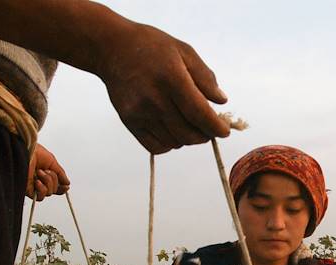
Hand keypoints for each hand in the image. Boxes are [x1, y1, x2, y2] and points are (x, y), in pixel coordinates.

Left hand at [26, 143, 69, 199]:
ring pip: (48, 193)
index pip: (56, 187)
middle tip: (46, 170)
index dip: (62, 188)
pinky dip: (42, 190)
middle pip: (54, 190)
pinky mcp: (27, 189)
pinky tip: (37, 181)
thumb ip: (60, 173)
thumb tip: (67, 183)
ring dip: (48, 182)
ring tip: (40, 172)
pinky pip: (39, 197)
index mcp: (45, 174)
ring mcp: (33, 186)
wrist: (24, 150)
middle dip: (53, 180)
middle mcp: (39, 181)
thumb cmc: (34, 152)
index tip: (66, 186)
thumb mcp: (52, 161)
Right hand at [99, 23, 229, 153]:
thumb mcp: (184, 51)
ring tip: (190, 125)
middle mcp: (154, 99)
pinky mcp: (129, 122)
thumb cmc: (152, 47)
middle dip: (205, 135)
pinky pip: (156, 147)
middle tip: (209, 127)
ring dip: (188, 139)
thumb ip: (205, 77)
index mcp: (171, 78)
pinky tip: (173, 130)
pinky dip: (170, 144)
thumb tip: (221, 101)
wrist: (111, 48)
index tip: (224, 131)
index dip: (216, 127)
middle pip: (188, 133)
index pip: (199, 113)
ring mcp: (140, 113)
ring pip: (175, 142)